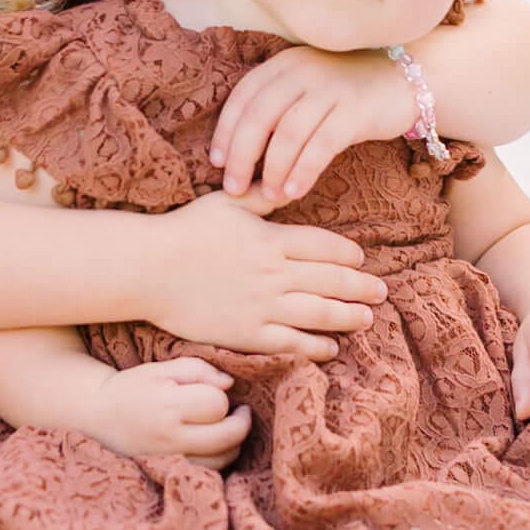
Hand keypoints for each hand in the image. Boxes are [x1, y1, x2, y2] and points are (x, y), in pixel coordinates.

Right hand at [90, 357, 252, 467]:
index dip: (222, 395)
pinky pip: (209, 474)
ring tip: (226, 427)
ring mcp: (171, 460)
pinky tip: (215, 445)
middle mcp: (170, 437)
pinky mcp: (170, 474)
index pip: (216, 404)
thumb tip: (230, 383)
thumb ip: (198, 370)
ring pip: (223, 460)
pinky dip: (220, 459)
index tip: (216, 390)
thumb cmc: (132, 387)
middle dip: (241, 423)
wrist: (100, 416)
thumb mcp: (161, 368)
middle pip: (227, 437)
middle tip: (241, 411)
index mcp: (167, 405)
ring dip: (234, 443)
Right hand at [149, 189, 384, 360]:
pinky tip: (331, 347)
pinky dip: (316, 347)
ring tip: (366, 318)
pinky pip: (292, 343)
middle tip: (381, 291)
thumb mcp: (227, 202)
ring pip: (319, 314)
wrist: (148, 268)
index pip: (326, 246)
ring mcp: (263, 306)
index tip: (361, 259)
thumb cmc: (185, 229)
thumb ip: (263, 195)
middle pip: (332, 281)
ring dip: (348, 317)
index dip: (349, 254)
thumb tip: (288, 182)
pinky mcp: (248, 333)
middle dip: (361, 287)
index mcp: (272, 239)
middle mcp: (274, 274)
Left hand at [209, 46, 414, 205]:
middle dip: (242, 155)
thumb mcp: (306, 86)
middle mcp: (303, 71)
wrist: (404, 81)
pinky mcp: (355, 110)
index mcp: (284, 64)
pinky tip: (294, 191)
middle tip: (234, 188)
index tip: (217, 162)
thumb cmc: (346, 92)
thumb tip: (238, 149)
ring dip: (274, 169)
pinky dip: (304, 170)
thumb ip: (277, 105)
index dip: (226, 131)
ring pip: (288, 132)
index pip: (243, 97)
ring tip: (268, 195)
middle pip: (260, 116)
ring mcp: (330, 89)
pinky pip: (322, 144)